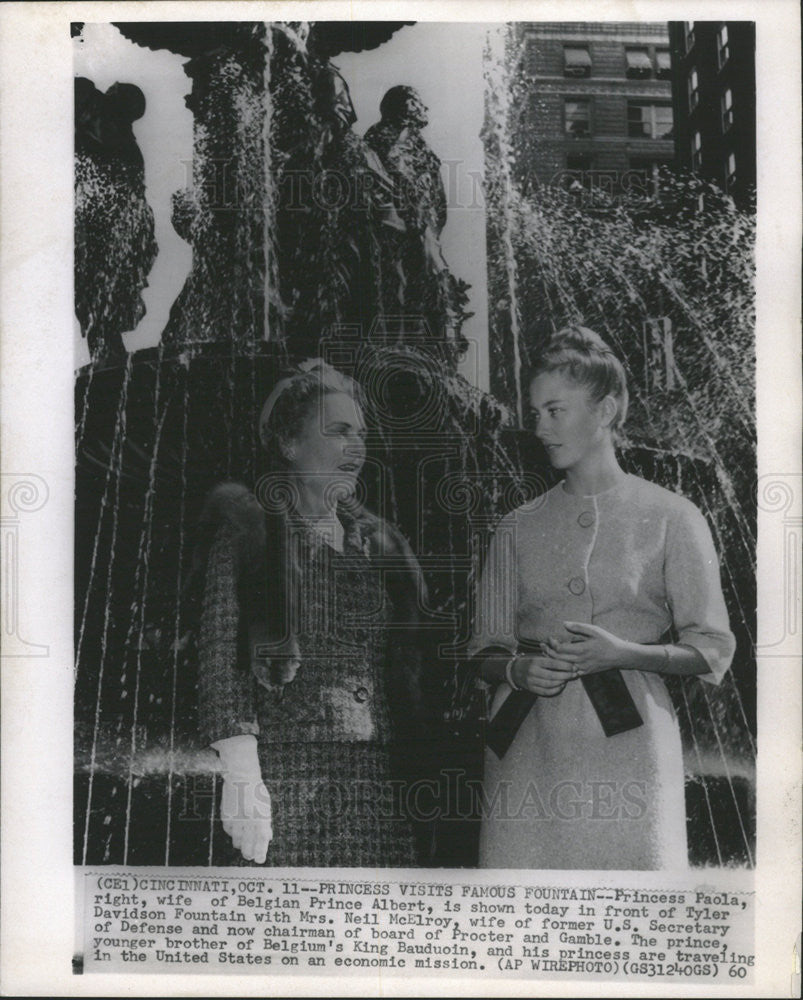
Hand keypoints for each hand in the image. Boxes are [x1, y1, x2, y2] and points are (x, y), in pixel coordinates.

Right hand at [213, 735, 271, 863]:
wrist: (241, 778)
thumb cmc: (256, 792)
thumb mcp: (266, 807)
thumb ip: (266, 824)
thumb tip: (267, 838)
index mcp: (260, 817)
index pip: (261, 841)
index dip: (260, 852)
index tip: (260, 860)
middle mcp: (248, 821)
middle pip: (247, 845)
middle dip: (249, 853)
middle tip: (251, 855)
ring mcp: (235, 819)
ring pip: (237, 841)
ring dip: (241, 844)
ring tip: (244, 845)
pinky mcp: (226, 817)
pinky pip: (229, 831)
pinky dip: (233, 833)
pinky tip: (236, 830)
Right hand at [510, 654, 575, 696]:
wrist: (515, 671)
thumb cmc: (530, 662)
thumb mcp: (538, 656)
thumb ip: (550, 656)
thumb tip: (566, 655)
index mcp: (535, 661)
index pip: (553, 663)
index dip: (565, 665)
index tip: (574, 666)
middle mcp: (533, 671)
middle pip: (553, 675)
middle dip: (566, 675)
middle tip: (575, 674)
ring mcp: (532, 681)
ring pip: (550, 684)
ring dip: (562, 682)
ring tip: (568, 679)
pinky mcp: (532, 689)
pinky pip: (546, 692)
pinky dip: (555, 690)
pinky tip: (561, 686)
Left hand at [544, 622, 631, 675]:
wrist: (620, 656)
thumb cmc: (607, 641)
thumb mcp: (594, 630)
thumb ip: (578, 627)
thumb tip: (564, 624)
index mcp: (582, 649)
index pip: (560, 649)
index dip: (552, 644)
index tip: (550, 638)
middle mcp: (581, 660)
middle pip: (558, 659)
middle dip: (548, 652)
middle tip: (542, 646)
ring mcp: (583, 668)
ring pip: (562, 667)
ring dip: (553, 661)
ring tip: (546, 654)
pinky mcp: (585, 672)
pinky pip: (570, 674)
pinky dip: (562, 670)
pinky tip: (557, 665)